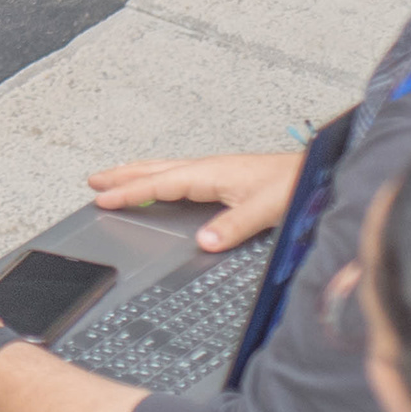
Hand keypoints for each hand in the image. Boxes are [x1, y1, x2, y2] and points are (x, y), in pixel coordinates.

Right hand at [88, 152, 299, 252]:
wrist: (316, 171)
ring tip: (116, 176)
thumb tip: (203, 242)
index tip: (102, 198)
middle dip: (122, 175)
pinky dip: (157, 177)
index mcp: (208, 174)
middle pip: (153, 170)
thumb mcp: (264, 209)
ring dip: (137, 173)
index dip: (129, 192)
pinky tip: (162, 184)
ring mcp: (214, 171)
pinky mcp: (223, 176)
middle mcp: (207, 169)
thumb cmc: (293, 185)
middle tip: (94, 180)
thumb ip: (233, 226)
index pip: (158, 184)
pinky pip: (178, 174)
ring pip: (164, 170)